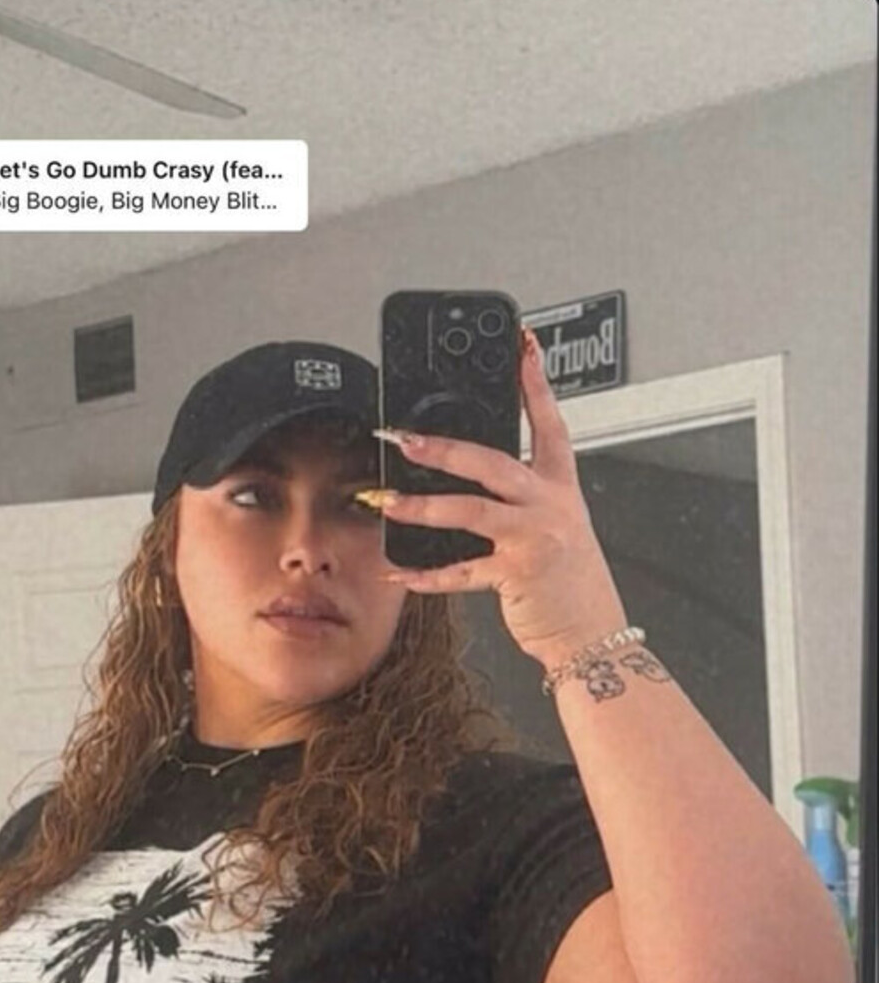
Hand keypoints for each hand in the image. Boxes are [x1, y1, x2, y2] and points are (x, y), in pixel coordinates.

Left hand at [376, 327, 627, 656]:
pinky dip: (427, 576)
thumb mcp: (559, 528)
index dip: (535, 384)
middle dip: (446, 449)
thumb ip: (524, 500)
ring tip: (389, 501)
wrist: (592, 636)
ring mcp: (533, 539)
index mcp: (560, 489)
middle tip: (406, 439)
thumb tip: (475, 480)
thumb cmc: (572, 585)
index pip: (549, 424)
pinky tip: (400, 574)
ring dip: (424, 506)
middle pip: (494, 463)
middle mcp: (548, 507)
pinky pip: (461, 573)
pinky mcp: (516, 575)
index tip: (521, 346)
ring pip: (471, 511)